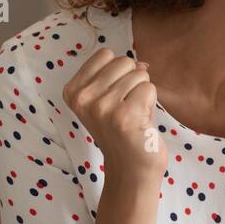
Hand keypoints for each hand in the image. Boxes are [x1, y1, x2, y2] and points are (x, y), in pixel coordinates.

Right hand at [62, 48, 166, 177]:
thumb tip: (142, 63)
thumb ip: (121, 76)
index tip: (115, 95)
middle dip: (133, 80)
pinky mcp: (123, 116)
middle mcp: (83, 98)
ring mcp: (102, 107)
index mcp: (73, 91)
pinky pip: (149, 88)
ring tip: (134, 116)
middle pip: (123, 61)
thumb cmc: (123, 130)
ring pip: (139, 74)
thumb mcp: (110, 98)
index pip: (105, 54)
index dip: (119, 71)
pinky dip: (151, 103)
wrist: (130, 169)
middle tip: (128, 108)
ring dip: (143, 94)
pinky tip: (141, 122)